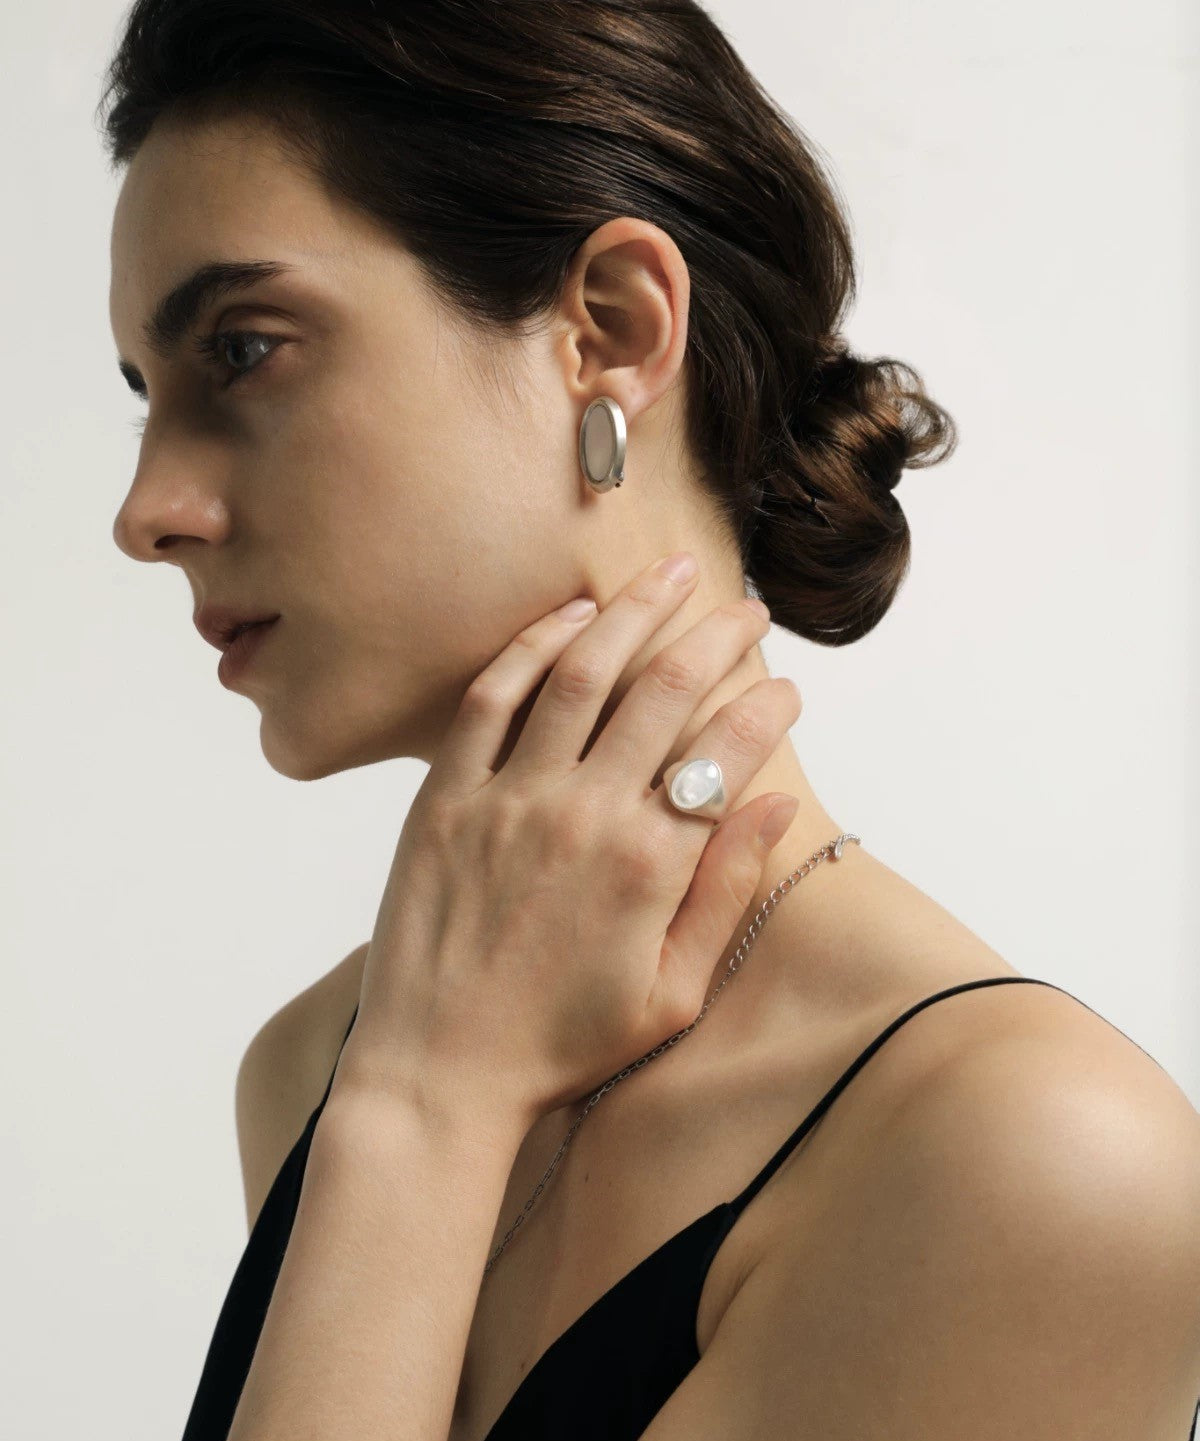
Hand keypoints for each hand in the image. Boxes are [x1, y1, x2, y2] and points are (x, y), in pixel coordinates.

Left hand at [341, 552, 803, 1127]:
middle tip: (747, 609)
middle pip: (665, 690)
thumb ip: (726, 892)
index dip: (768, 708)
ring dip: (635, 612)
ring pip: (584, 673)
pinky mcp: (446, 799)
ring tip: (671, 574)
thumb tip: (776, 801)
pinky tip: (572, 615)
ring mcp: (509, 799)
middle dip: (718, 637)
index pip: (728, 753)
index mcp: (648, 866)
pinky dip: (534, 646)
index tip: (787, 688)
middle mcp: (584, 814)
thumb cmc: (561, 1045)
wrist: (439, 1073)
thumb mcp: (672, 994)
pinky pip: (491, 698)